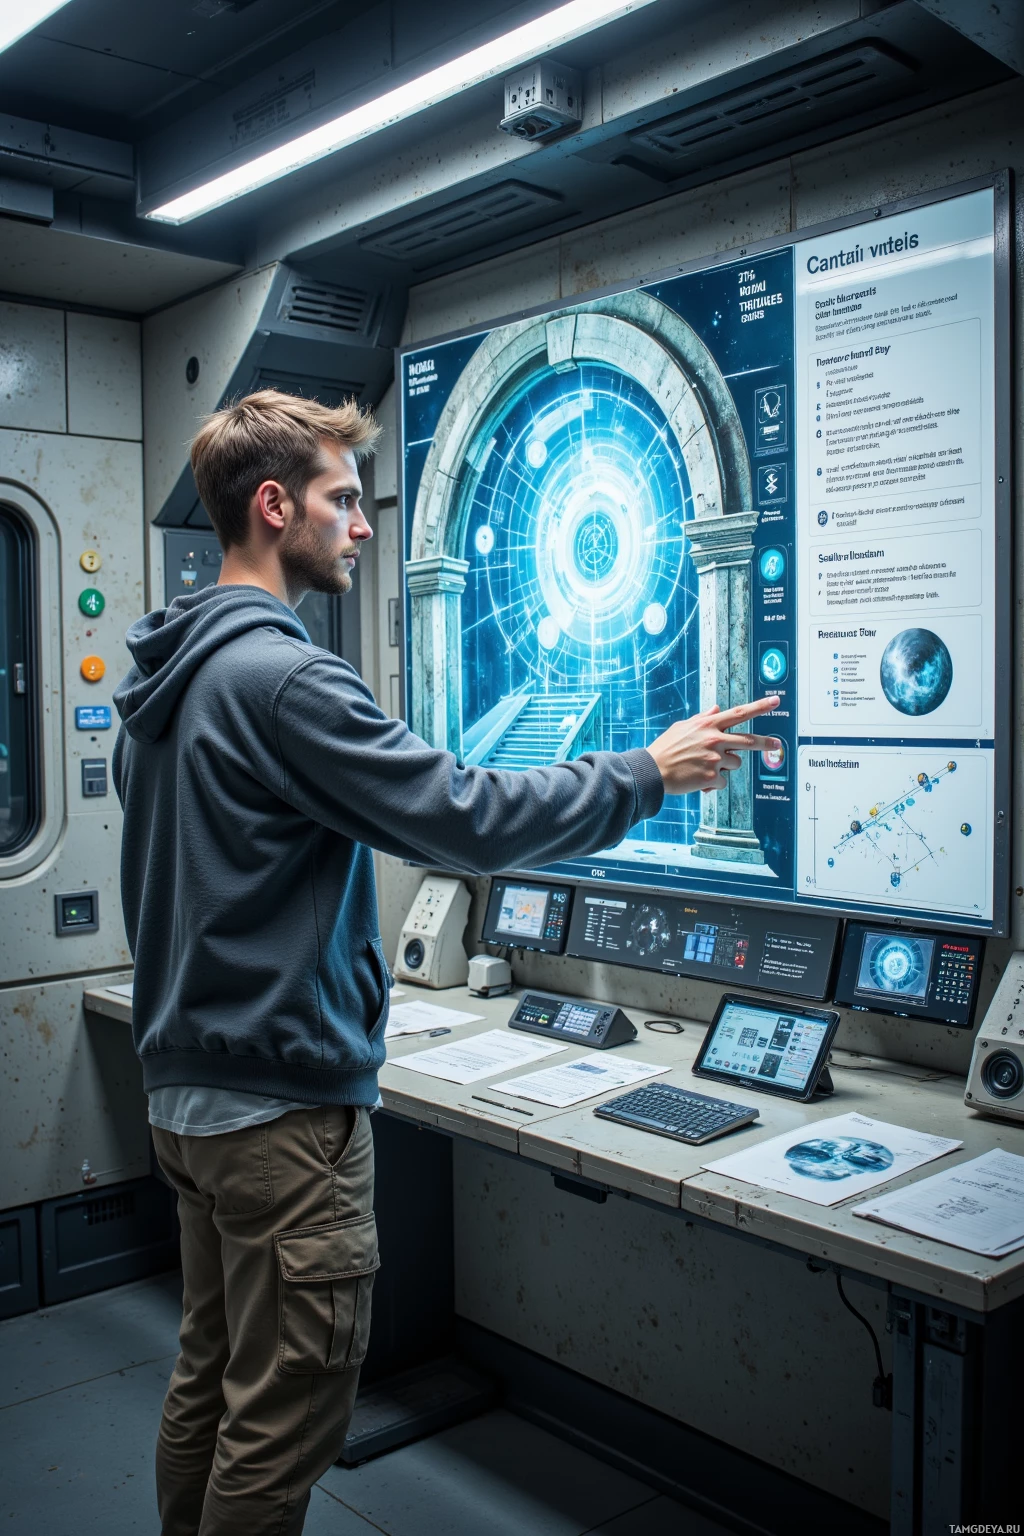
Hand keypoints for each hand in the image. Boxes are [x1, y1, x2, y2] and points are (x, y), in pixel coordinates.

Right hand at [646, 697, 781, 795]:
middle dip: (765, 742)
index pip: (739, 713)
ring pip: (734, 763)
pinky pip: (722, 781)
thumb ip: (702, 718)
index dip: (760, 706)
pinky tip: (698, 779)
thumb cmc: (665, 748)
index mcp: (708, 725)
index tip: (775, 702)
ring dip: (724, 767)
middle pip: (748, 740)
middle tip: (776, 744)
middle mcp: (715, 739)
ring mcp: (714, 758)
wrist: (652, 771)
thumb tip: (717, 709)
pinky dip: (713, 783)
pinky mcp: (711, 777)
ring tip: (703, 767)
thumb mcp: (683, 727)